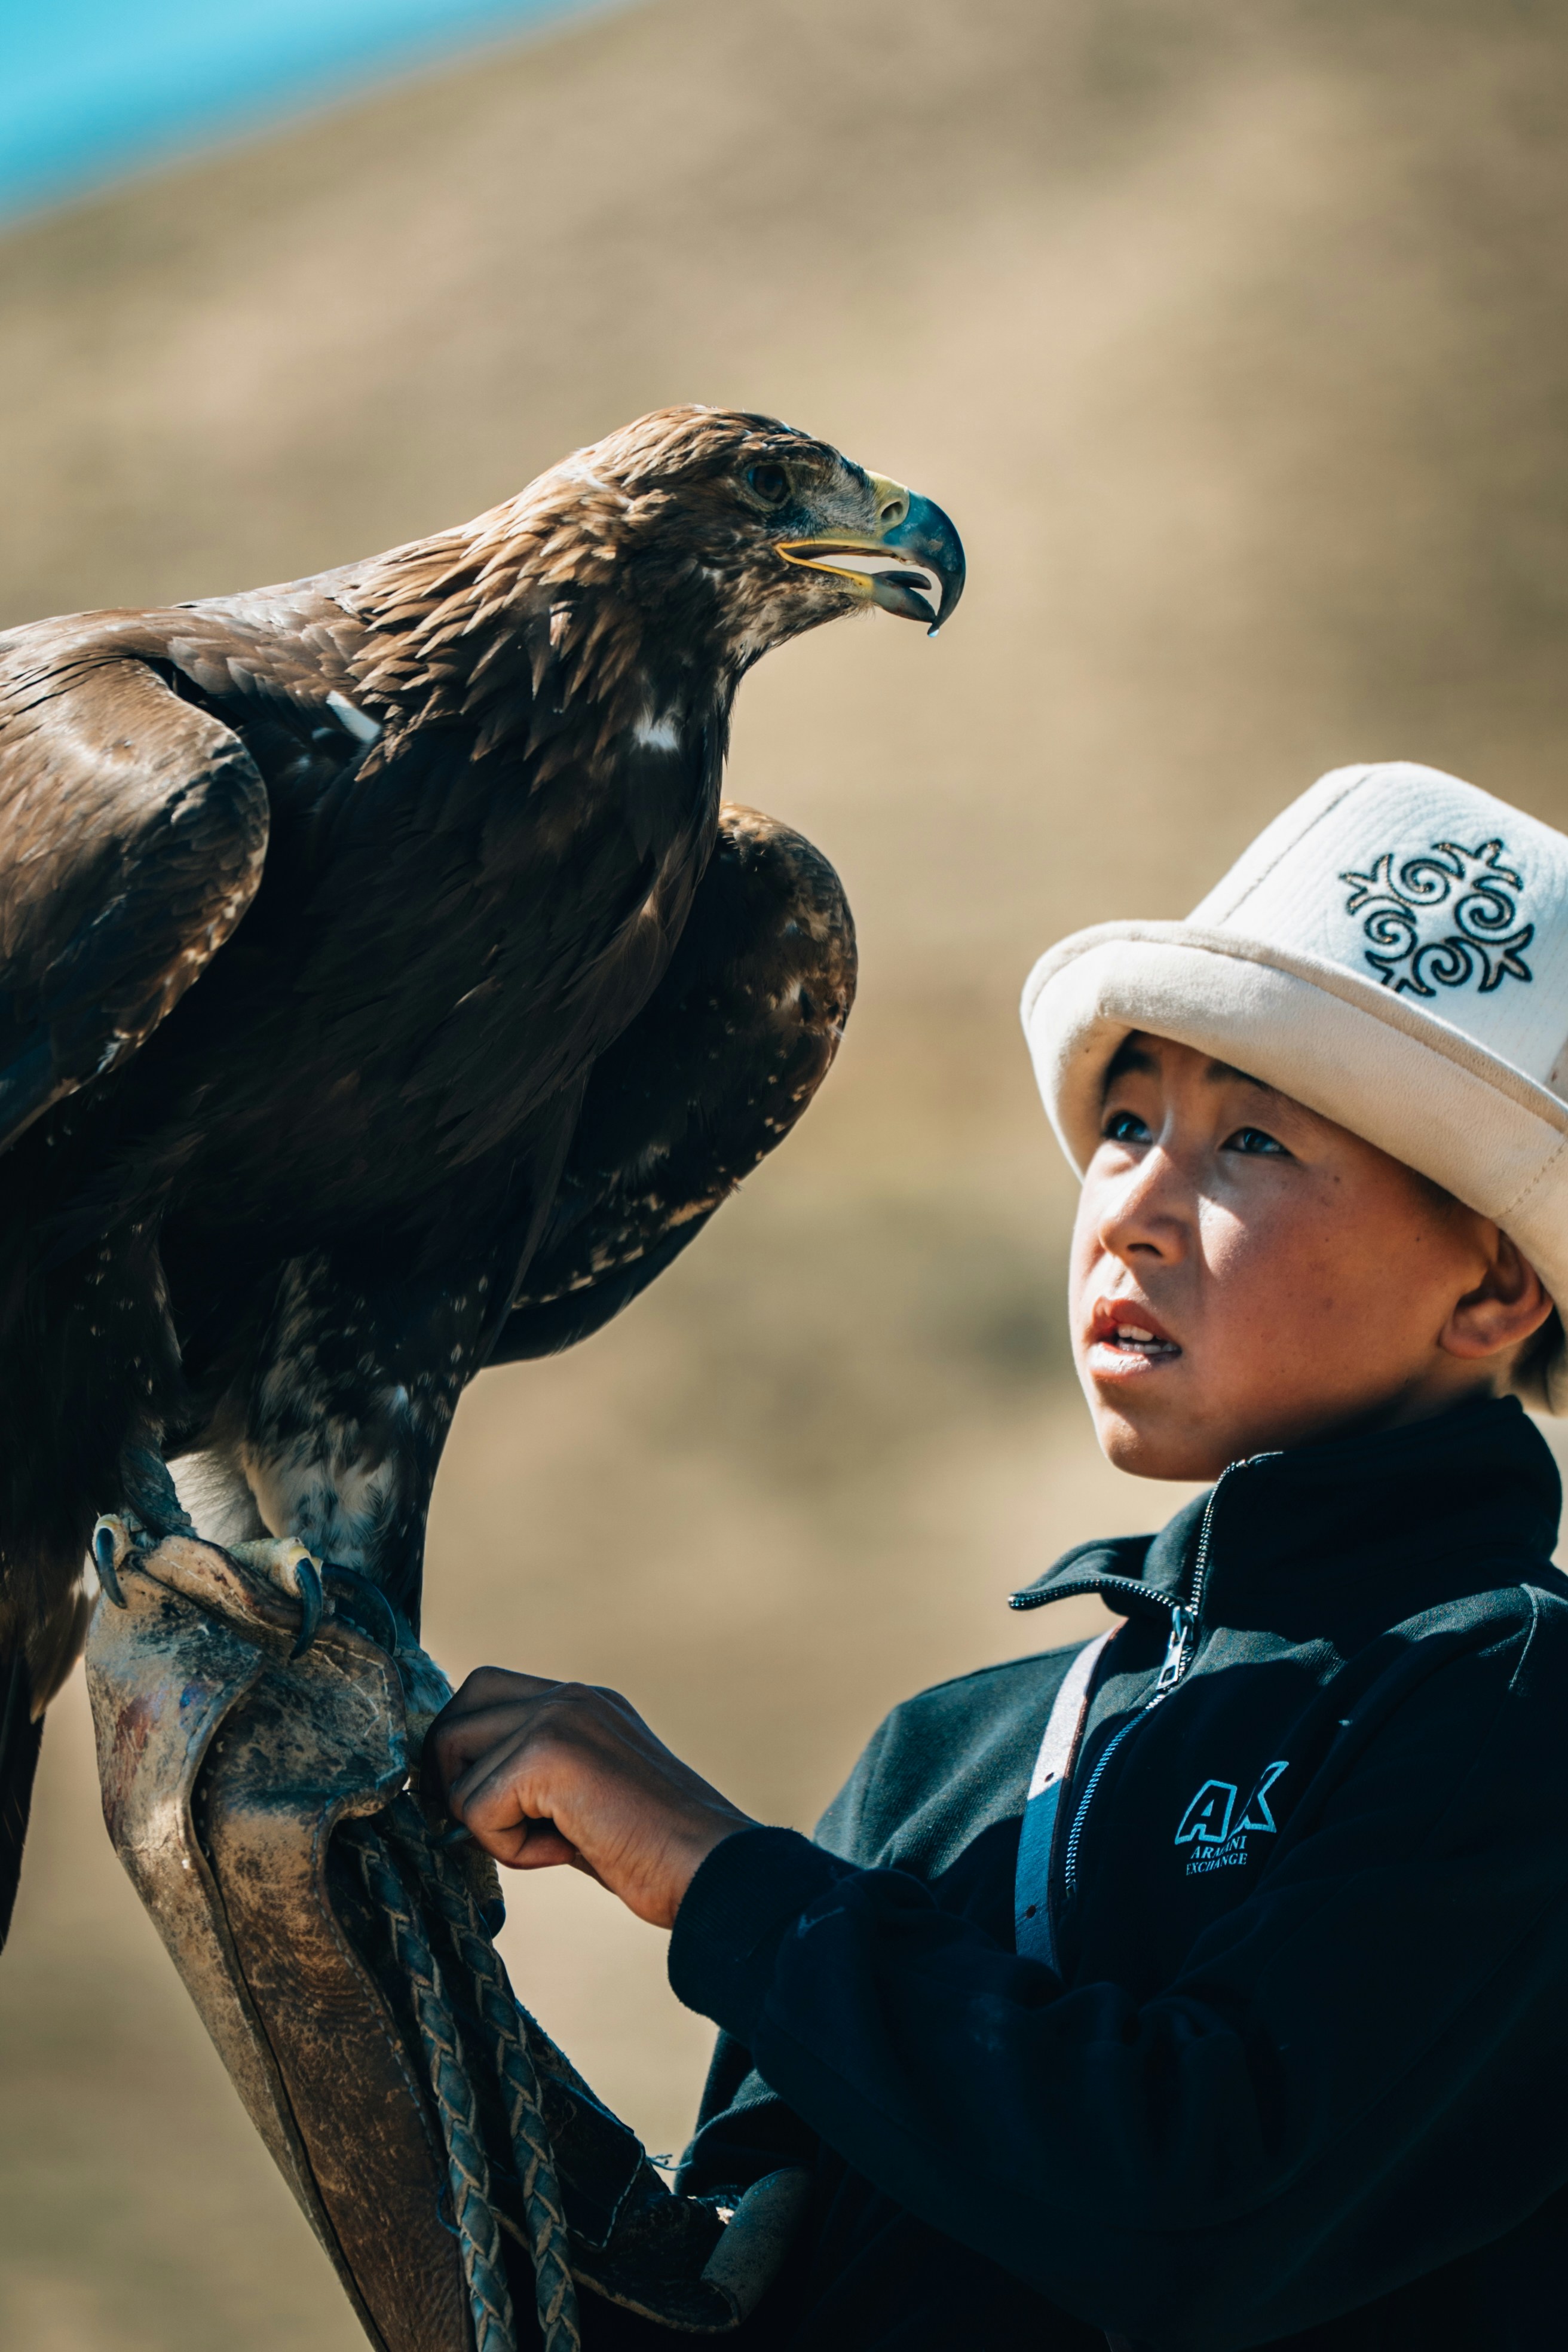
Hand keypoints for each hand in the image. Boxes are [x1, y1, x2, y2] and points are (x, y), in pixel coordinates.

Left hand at [427, 1667, 756, 1928]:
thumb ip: (530, 1784)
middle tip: (498, 1828)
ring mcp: (560, 1715)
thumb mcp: (583, 1802)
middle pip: (457, 1712)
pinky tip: (565, 1850)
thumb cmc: (655, 1855)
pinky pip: (476, 1807)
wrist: (714, 1870)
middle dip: (455, 1778)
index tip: (491, 1812)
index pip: (484, 1693)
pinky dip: (509, 1848)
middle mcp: (569, 1696)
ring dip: (486, 1820)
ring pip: (455, 1760)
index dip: (467, 1755)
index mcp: (581, 1703)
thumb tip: (453, 1803)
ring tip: (551, 1841)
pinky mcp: (550, 1753)